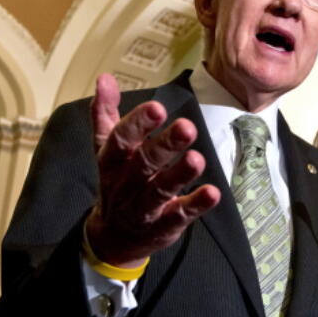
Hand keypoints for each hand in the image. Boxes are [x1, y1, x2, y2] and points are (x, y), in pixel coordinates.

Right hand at [85, 74, 220, 267]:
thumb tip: (104, 78)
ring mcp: (144, 207)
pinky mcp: (164, 225)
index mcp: (111, 161)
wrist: (113, 237)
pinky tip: (212, 193)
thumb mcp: (105, 149)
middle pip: (143, 164)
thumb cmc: (115, 182)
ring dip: (179, 174)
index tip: (157, 107)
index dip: (137, 124)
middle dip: (164, 145)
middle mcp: (125, 184)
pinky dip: (196, 205)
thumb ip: (106, 114)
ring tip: (197, 159)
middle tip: (187, 127)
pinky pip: (180, 215)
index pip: (120, 140)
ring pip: (160, 190)